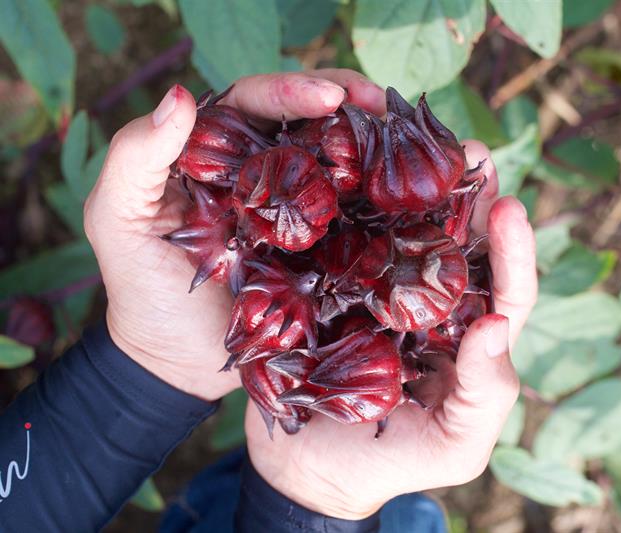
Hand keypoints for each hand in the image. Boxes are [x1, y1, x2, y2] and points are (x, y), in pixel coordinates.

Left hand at [83, 70, 385, 400]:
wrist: (177, 364)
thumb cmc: (143, 289)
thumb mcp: (118, 219)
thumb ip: (136, 157)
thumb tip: (181, 96)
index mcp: (219, 152)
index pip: (258, 103)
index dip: (294, 91)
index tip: (332, 97)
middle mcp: (265, 173)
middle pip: (311, 123)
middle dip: (350, 106)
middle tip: (383, 107)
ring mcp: (300, 213)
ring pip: (342, 164)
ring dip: (376, 148)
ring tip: (407, 144)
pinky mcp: (325, 253)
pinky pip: (359, 221)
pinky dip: (386, 205)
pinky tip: (412, 198)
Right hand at [245, 142, 537, 518]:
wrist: (306, 470)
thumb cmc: (391, 462)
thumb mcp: (454, 444)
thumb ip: (486, 393)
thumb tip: (493, 325)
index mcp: (468, 335)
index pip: (504, 287)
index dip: (513, 250)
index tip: (508, 207)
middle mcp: (431, 304)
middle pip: (459, 243)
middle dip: (469, 194)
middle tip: (470, 149)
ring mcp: (381, 291)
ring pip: (405, 231)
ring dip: (412, 187)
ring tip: (413, 138)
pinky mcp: (335, 287)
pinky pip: (347, 243)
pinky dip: (352, 208)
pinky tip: (346, 171)